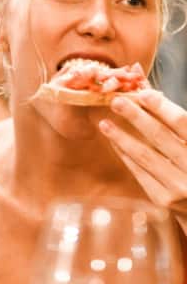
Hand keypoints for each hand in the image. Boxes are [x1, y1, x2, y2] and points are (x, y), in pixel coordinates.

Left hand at [98, 89, 186, 230]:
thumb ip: (169, 114)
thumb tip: (142, 84)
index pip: (181, 122)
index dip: (162, 107)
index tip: (141, 92)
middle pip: (160, 136)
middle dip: (135, 117)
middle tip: (115, 101)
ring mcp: (178, 186)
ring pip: (145, 156)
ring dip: (122, 137)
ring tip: (104, 123)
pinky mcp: (162, 199)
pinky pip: (139, 172)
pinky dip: (125, 155)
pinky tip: (114, 141)